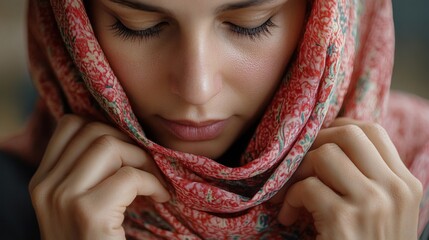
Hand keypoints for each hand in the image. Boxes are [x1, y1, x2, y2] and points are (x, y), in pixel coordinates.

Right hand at [29, 115, 169, 239]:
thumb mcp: (81, 204)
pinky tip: (159, 197)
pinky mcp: (88, 214)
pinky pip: (130, 176)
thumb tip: (124, 139)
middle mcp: (47, 186)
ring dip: (143, 160)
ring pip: (110, 145)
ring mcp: (64, 199)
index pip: (71, 125)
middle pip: (94, 131)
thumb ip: (91, 173)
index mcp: (44, 181)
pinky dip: (154, 182)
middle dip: (131, 144)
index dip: (107, 129)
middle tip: (148, 167)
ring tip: (154, 182)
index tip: (128, 152)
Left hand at [277, 118, 421, 239]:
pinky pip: (307, 187)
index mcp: (405, 184)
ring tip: (291, 195)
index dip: (337, 129)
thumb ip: (368, 179)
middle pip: (348, 134)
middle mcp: (394, 189)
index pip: (372, 131)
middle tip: (300, 166)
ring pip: (324, 155)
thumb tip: (332, 144)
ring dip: (298, 173)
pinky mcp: (344, 220)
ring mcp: (372, 203)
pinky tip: (290, 217)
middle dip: (315, 144)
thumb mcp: (383, 212)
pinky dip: (289, 199)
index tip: (318, 145)